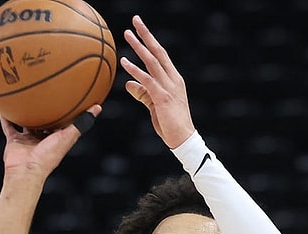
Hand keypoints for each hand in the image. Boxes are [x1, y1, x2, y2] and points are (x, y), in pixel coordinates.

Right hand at [0, 105, 101, 179]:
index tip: (69, 97)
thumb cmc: (48, 157)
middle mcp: (43, 139)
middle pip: (45, 122)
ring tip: (24, 96)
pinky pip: (8, 126)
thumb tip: (98, 107)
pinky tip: (3, 104)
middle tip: (46, 92)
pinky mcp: (14, 141)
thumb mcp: (67, 137)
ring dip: (25, 112)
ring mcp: (28, 140)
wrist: (26, 171)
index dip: (67, 112)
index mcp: (57, 139)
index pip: (64, 123)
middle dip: (46, 110)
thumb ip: (81, 123)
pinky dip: (5, 116)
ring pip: (26, 123)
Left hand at [121, 15, 194, 148]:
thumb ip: (142, 93)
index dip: (150, 40)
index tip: (140, 28)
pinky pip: (147, 80)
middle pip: (158, 51)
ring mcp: (169, 87)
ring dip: (139, 47)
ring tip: (126, 34)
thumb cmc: (170, 124)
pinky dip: (135, 70)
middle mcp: (173, 79)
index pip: (161, 55)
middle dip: (146, 34)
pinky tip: (124, 62)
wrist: (183, 139)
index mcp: (174, 79)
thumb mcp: (154, 105)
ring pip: (152, 62)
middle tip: (135, 20)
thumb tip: (128, 83)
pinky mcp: (162, 97)